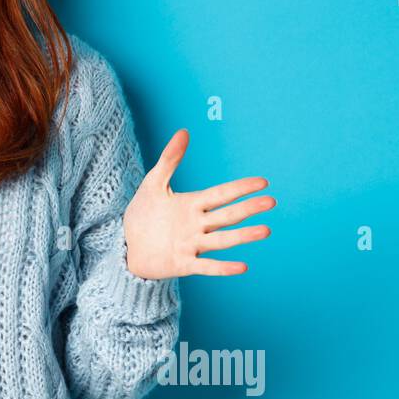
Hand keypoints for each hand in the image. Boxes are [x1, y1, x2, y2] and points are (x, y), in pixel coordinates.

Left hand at [123, 128, 275, 278]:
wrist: (127, 244)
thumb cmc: (143, 214)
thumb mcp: (153, 183)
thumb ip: (169, 159)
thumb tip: (184, 131)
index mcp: (193, 205)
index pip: (222, 194)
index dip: (240, 188)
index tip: (263, 182)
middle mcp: (197, 225)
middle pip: (227, 215)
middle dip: (249, 208)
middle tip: (271, 202)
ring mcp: (192, 245)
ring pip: (222, 240)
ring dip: (243, 236)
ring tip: (265, 230)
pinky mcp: (183, 264)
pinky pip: (206, 266)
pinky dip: (223, 267)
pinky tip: (242, 266)